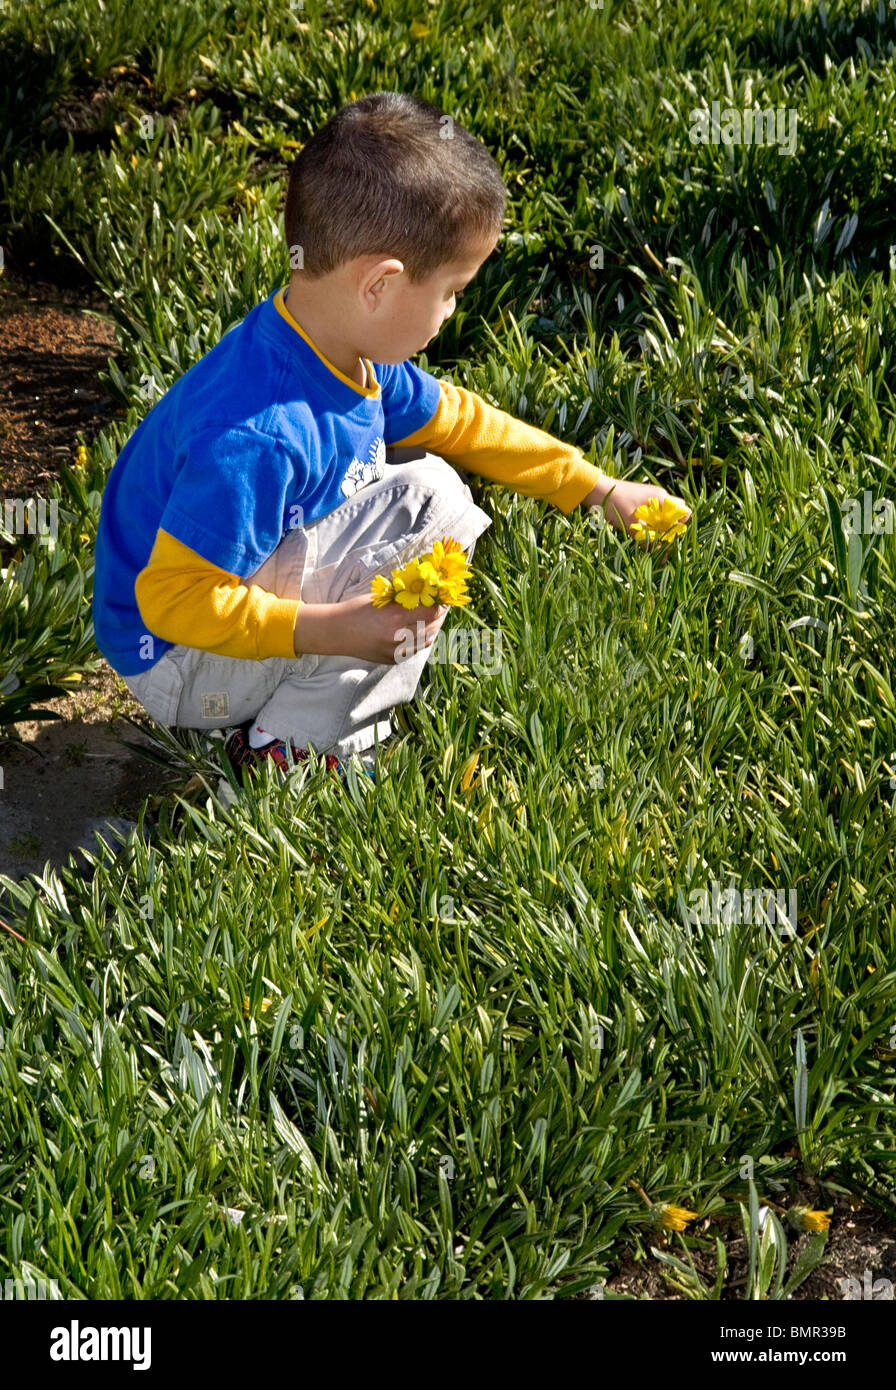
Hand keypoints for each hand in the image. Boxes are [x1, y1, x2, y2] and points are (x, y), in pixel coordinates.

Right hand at [294, 592, 448, 664]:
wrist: (336, 632)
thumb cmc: (356, 610)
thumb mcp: (380, 600)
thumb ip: (401, 600)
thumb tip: (423, 593)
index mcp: (395, 616)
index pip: (430, 611)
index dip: (438, 605)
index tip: (440, 599)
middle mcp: (398, 635)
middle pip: (431, 627)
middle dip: (439, 617)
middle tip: (442, 609)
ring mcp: (396, 650)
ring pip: (426, 641)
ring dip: (433, 630)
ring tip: (435, 621)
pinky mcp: (392, 659)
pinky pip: (414, 651)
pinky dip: (421, 642)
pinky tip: (423, 634)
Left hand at [584, 473, 691, 539]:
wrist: (594, 490)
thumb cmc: (613, 504)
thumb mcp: (630, 526)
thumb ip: (647, 541)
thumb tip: (662, 557)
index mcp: (660, 498)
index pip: (684, 510)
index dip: (681, 525)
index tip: (670, 536)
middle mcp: (658, 496)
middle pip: (675, 513)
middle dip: (671, 527)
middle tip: (661, 539)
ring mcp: (649, 498)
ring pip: (663, 514)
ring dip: (659, 526)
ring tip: (649, 537)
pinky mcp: (640, 501)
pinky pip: (653, 513)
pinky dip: (650, 523)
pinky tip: (640, 531)